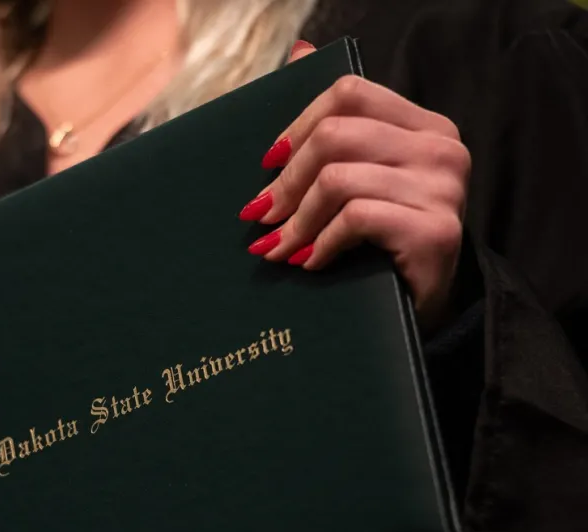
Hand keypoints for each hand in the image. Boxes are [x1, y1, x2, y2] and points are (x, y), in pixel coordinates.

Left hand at [241, 41, 470, 331]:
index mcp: (423, 125)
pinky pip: (356, 218)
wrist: (420, 308)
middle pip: (337, 134)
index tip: (268, 164)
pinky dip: (321, 244)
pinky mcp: (436, 231)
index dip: (298, 125)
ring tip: (278, 249)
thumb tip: (298, 50)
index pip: (350, 93)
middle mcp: (441, 148)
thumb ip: (337, 123)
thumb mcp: (359, 179)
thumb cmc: (380, 242)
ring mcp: (443, 189)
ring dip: (296, 222)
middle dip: (286, 181)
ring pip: (338, 180)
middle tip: (261, 216)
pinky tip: (310, 263)